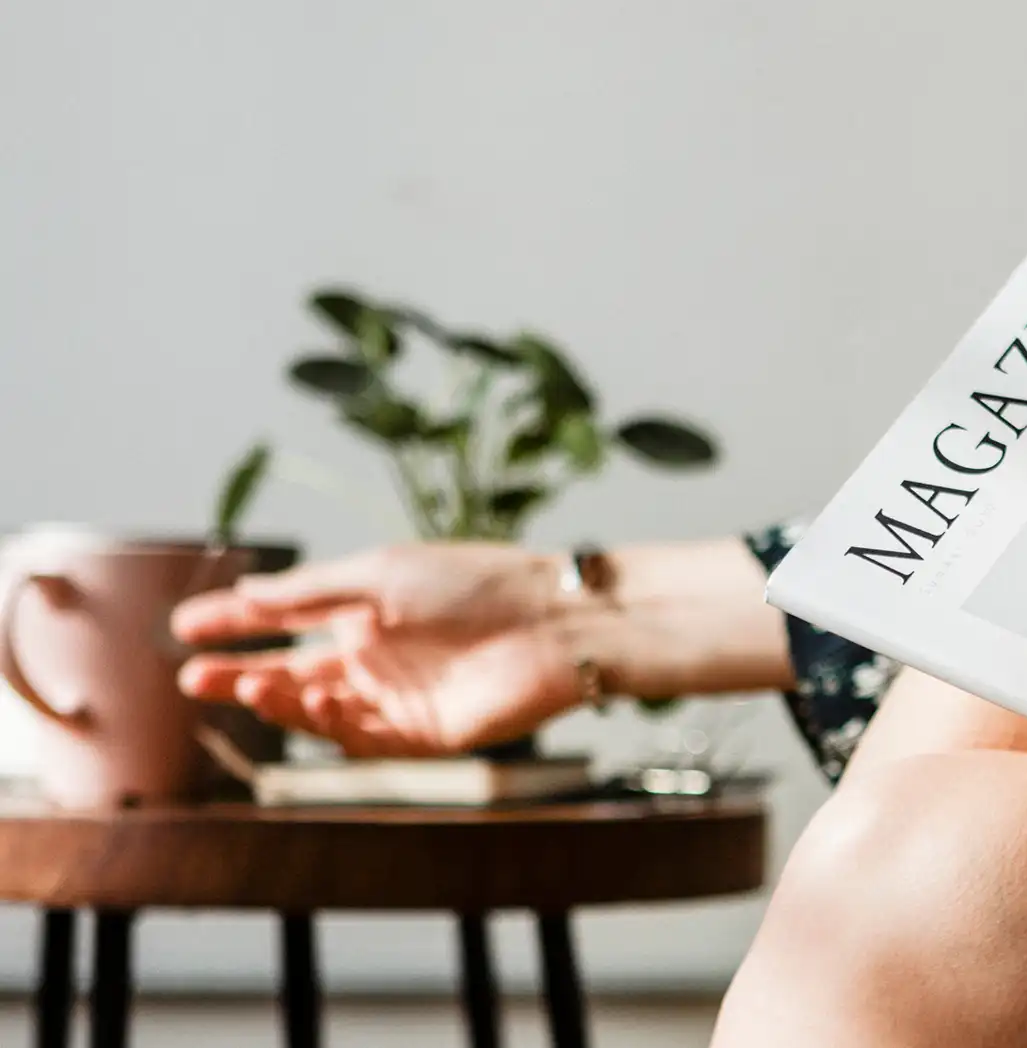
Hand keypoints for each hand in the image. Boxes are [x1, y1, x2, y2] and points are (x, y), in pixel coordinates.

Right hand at [171, 538, 793, 755]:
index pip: (286, 618)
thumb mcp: (382, 574)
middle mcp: (379, 654)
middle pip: (294, 673)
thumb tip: (244, 594)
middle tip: (192, 674)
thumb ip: (311, 591)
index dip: (235, 622)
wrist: (556, 624)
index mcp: (368, 608)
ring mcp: (399, 697)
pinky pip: (361, 739)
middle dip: (240, 673)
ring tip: (252, 682)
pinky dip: (328, 724)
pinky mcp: (424, 735)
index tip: (183, 624)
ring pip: (320, 710)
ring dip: (280, 700)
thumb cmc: (477, 583)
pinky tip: (313, 699)